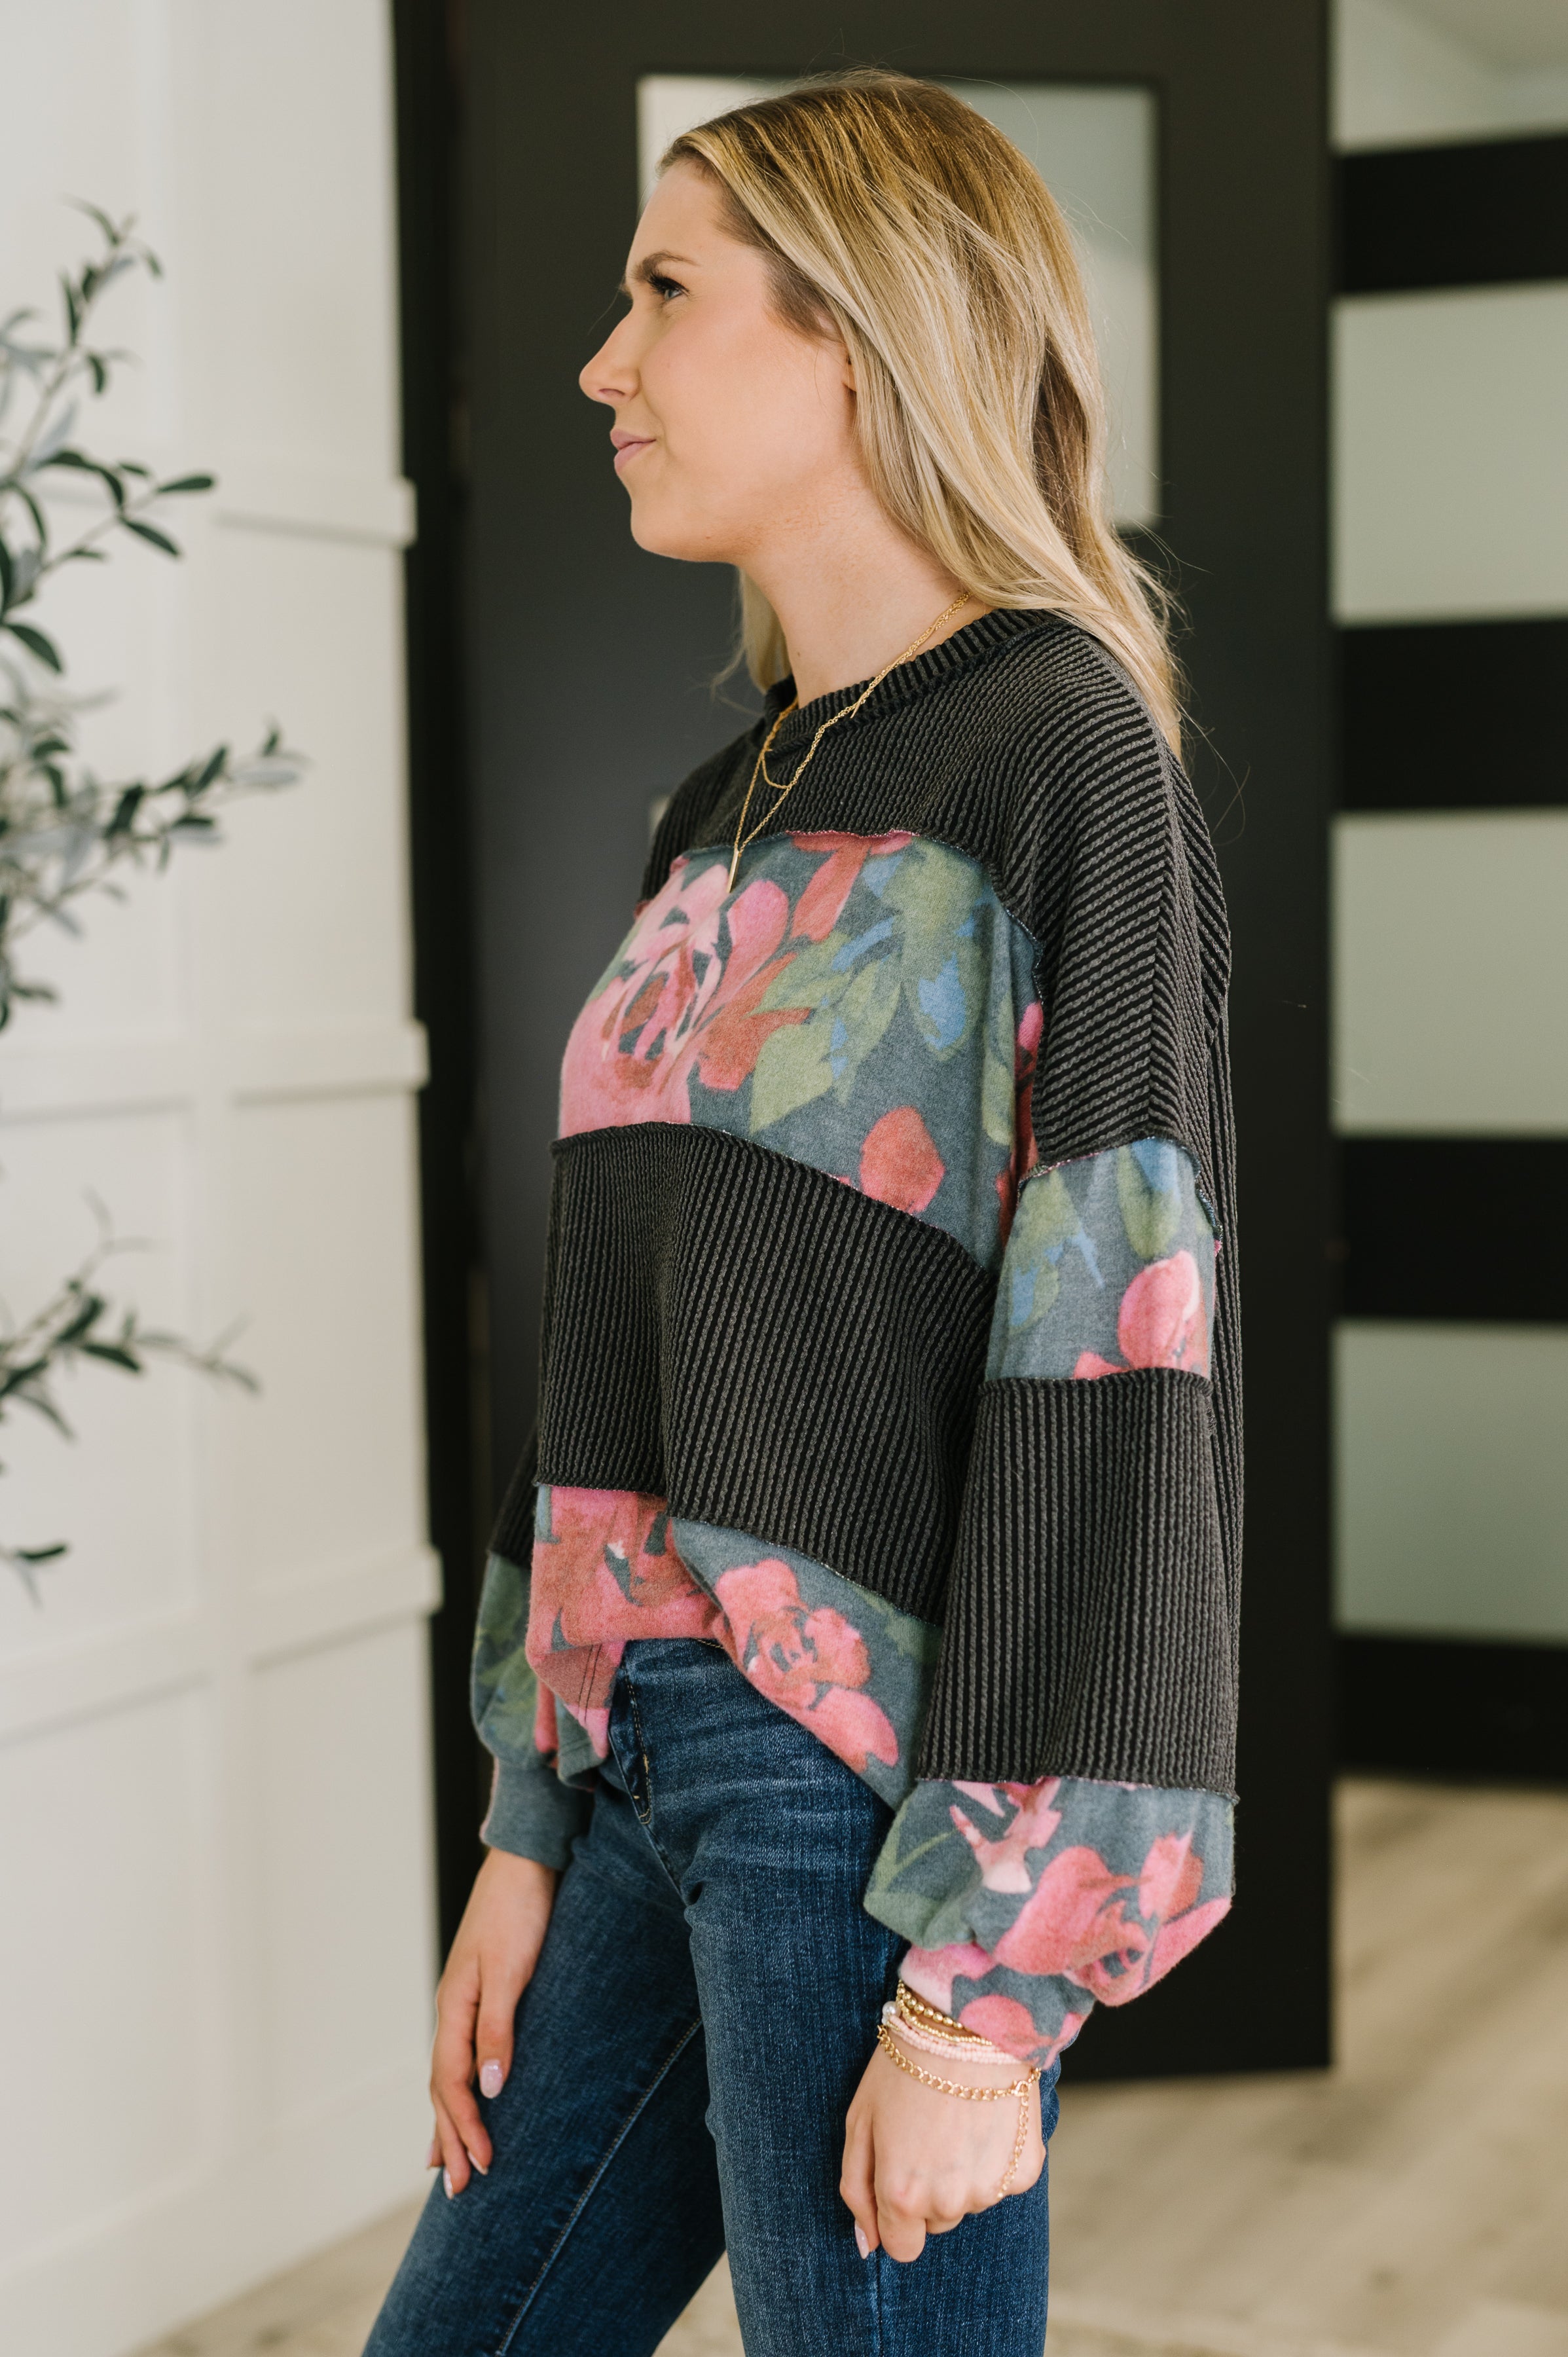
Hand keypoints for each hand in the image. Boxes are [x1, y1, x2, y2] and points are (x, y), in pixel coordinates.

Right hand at [427, 1847, 556, 2194]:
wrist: (527, 1862)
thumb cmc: (520, 1911)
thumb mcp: (510, 1969)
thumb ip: (497, 2027)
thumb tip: (489, 2087)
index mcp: (454, 2007)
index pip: (453, 2083)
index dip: (465, 2127)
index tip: (483, 2166)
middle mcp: (452, 2009)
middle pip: (444, 2087)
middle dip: (451, 2138)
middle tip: (459, 2191)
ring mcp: (464, 2002)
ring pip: (450, 2075)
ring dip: (450, 2120)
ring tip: (445, 2165)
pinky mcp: (483, 1994)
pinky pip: (463, 2054)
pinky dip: (460, 2088)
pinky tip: (468, 2098)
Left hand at [839, 2034, 1043, 2262]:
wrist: (966, 2023)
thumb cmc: (904, 2066)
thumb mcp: (859, 2121)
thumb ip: (856, 2190)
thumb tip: (866, 2244)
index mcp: (902, 2194)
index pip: (902, 2247)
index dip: (898, 2214)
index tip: (902, 2176)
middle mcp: (948, 2202)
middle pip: (937, 2222)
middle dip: (929, 2188)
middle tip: (928, 2132)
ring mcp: (990, 2188)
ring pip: (971, 2201)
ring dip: (963, 2173)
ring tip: (957, 2118)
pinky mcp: (1026, 2170)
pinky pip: (1004, 2181)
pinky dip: (996, 2159)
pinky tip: (986, 2117)